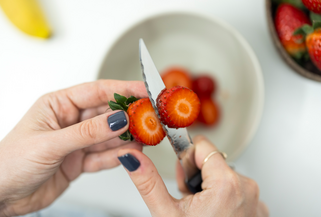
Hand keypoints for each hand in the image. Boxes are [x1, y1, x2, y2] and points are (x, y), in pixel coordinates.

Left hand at [0, 80, 146, 216]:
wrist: (0, 197)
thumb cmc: (9, 163)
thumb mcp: (50, 143)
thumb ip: (87, 132)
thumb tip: (117, 120)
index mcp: (59, 105)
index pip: (96, 92)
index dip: (122, 89)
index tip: (143, 90)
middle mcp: (70, 121)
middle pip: (107, 114)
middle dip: (129, 116)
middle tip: (150, 117)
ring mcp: (77, 142)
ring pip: (109, 136)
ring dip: (127, 137)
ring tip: (145, 137)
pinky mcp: (80, 161)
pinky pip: (104, 156)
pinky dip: (118, 156)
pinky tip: (131, 154)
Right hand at [118, 136, 268, 216]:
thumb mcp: (167, 214)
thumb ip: (149, 182)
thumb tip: (133, 159)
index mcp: (226, 184)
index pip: (203, 145)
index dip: (187, 158)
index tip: (182, 173)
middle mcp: (247, 188)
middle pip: (213, 160)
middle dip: (196, 174)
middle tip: (189, 197)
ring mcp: (254, 200)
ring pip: (224, 175)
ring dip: (209, 186)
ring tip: (201, 208)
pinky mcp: (257, 208)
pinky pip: (237, 190)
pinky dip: (224, 197)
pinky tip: (215, 213)